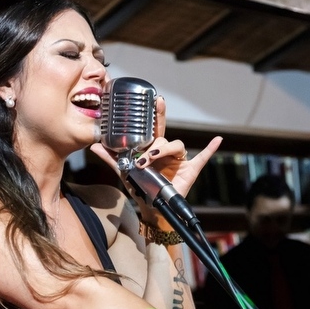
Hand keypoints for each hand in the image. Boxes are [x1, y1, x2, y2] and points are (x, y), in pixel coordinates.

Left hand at [90, 94, 221, 208]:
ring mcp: (180, 159)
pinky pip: (203, 157)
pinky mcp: (190, 169)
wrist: (153, 208)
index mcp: (153, 148)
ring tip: (148, 158)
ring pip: (175, 145)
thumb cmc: (142, 188)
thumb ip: (111, 158)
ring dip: (163, 149)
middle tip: (158, 104)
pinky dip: (210, 149)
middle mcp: (166, 151)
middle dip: (160, 119)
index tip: (151, 99)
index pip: (153, 128)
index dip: (152, 115)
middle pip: (164, 132)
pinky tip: (217, 141)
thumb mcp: (125, 172)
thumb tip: (92, 146)